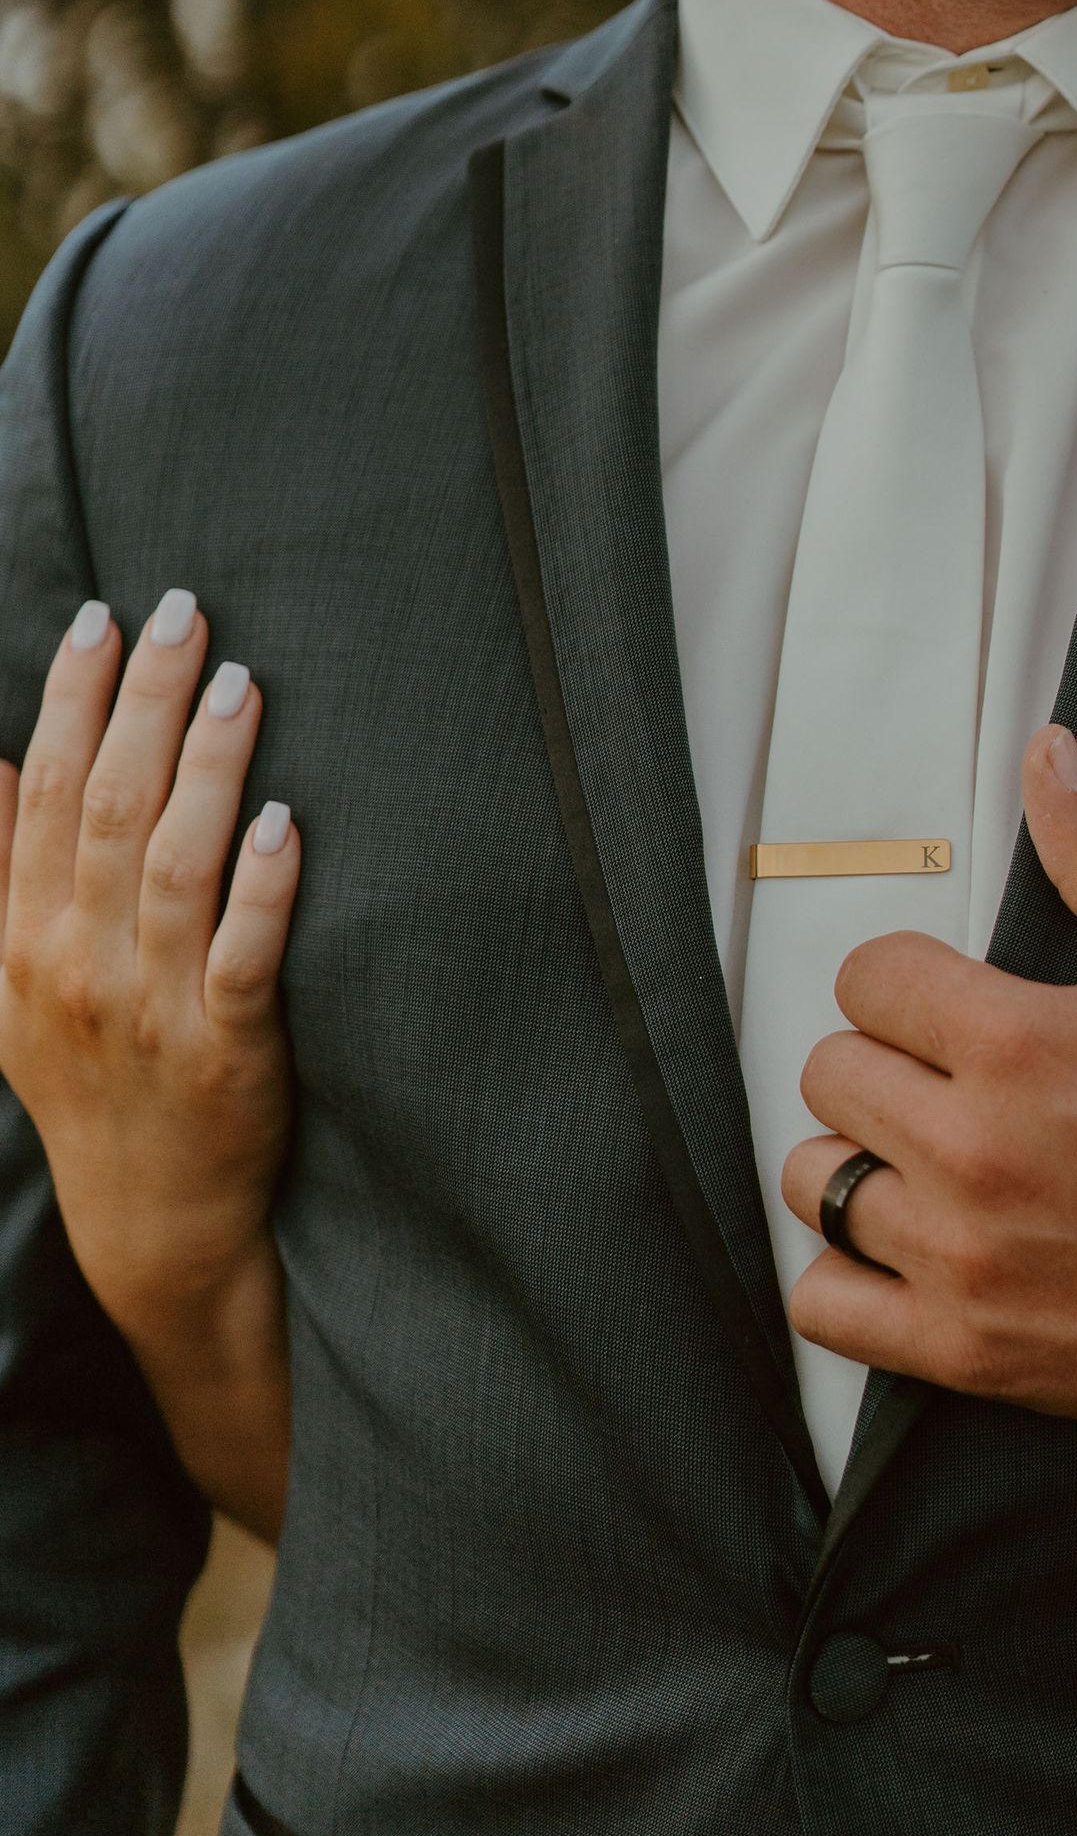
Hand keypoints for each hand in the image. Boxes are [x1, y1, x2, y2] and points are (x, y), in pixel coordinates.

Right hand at [0, 591, 298, 1538]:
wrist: (150, 1226)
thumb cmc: (93, 1083)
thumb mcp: (13, 986)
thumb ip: (1, 877)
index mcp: (26, 939)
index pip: (40, 795)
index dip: (67, 700)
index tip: (97, 617)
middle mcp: (77, 964)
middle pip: (105, 807)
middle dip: (141, 700)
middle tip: (183, 610)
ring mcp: (150, 1007)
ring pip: (174, 863)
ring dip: (206, 767)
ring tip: (239, 682)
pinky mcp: (228, 1049)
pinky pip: (244, 952)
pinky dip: (265, 883)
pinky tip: (288, 817)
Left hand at [781, 726, 1076, 1447]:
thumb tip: (1049, 759)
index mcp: (1021, 1041)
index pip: (868, 977)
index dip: (912, 981)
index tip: (952, 1006)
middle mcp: (975, 1149)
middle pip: (831, 1072)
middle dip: (887, 1063)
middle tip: (954, 1081)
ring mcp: (965, 1259)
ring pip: (815, 1182)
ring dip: (862, 1164)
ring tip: (930, 1161)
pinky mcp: (972, 1351)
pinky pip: (826, 1307)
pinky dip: (848, 1280)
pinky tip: (909, 1249)